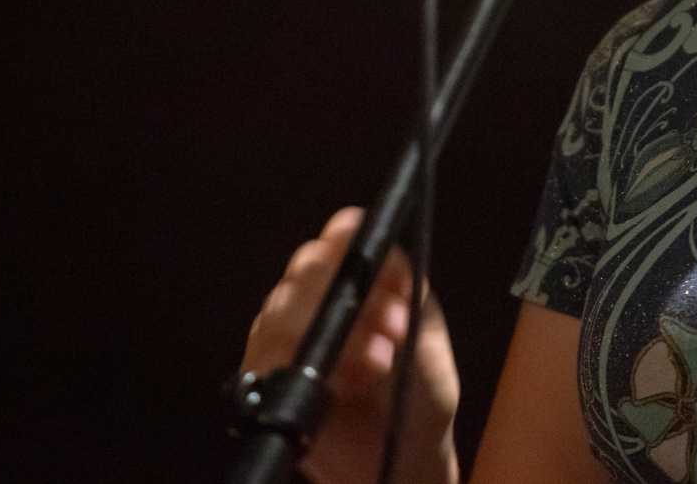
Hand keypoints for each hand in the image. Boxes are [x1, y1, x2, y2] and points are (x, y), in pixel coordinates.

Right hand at [242, 208, 461, 483]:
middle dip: (345, 294)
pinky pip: (265, 352)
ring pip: (283, 305)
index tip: (368, 258)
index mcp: (369, 278)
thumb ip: (413, 309)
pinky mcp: (266, 368)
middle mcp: (322, 295)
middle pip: (308, 264)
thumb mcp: (431, 352)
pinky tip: (338, 391)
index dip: (350, 238)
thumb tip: (394, 271)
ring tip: (375, 368)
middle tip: (391, 330)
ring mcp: (289, 330)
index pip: (346, 235)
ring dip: (332, 336)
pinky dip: (300, 368)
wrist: (396, 462)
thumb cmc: (418, 399)